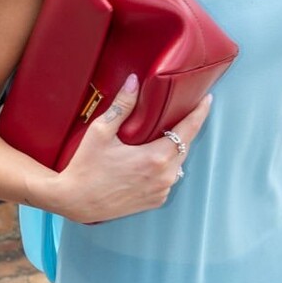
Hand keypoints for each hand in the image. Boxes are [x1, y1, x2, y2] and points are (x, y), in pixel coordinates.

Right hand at [52, 75, 212, 223]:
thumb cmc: (85, 167)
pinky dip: (163, 167)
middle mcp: (164, 176)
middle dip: (185, 129)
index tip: (207, 100)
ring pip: (177, 163)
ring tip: (162, 135)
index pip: (188, 129)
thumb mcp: (100, 132)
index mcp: (156, 157)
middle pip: (185, 146)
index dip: (200, 112)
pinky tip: (150, 159)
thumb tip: (133, 81)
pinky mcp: (155, 201)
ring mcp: (161, 191)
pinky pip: (167, 178)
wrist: (74, 201)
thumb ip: (122, 106)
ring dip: (173, 149)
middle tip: (182, 112)